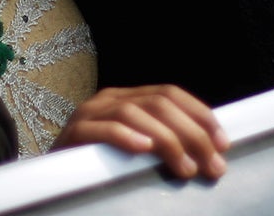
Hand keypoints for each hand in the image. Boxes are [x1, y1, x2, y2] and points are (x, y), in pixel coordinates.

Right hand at [54, 85, 228, 180]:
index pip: (171, 94)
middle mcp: (111, 99)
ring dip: (167, 140)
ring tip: (186, 168)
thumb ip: (161, 143)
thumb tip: (206, 152)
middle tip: (212, 165)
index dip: (201, 115)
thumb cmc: (98, 168)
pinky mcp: (74, 132)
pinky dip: (126, 136)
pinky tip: (144, 150)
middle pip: (160, 102)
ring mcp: (91, 112)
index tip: (224, 143)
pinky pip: (102, 128)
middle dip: (192, 133)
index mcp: (129, 99)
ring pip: (136, 112)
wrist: (49, 179)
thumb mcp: (134, 150)